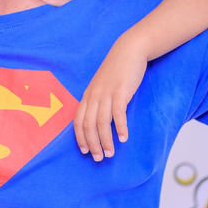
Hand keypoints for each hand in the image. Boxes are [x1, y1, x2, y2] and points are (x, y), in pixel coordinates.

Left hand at [74, 43, 147, 160]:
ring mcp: (106, 93)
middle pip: (88, 125)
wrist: (129, 50)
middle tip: (99, 158)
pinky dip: (119, 128)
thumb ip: (98, 100)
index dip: (80, 137)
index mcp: (88, 95)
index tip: (85, 151)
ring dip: (105, 141)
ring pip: (101, 122)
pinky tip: (123, 138)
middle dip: (92, 144)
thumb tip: (98, 119)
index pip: (78, 121)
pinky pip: (118, 113)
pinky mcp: (121, 91)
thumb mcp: (102, 85)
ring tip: (110, 153)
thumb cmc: (117, 70)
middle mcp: (94, 95)